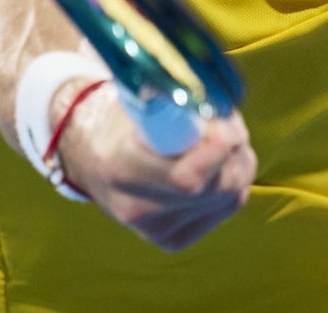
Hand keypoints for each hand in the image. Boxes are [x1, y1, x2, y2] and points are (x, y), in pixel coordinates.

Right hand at [58, 84, 256, 250]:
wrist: (90, 158)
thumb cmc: (120, 118)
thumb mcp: (136, 96)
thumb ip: (172, 94)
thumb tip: (213, 88)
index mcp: (120, 167)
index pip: (188, 178)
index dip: (218, 149)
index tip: (224, 122)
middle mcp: (135, 207)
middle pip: (218, 187)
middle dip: (234, 148)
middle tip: (228, 121)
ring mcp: (154, 230)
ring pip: (229, 196)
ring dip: (237, 160)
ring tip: (219, 136)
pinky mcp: (172, 239)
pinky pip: (226, 207)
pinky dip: (232, 179)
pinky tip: (216, 162)